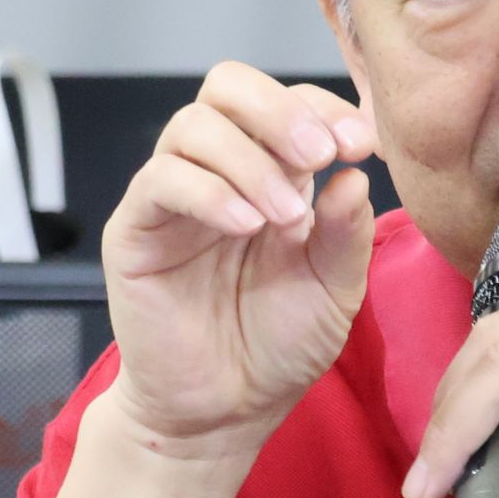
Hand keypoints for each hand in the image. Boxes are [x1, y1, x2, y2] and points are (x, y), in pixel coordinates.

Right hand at [99, 62, 377, 455]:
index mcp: (273, 173)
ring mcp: (175, 197)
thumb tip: (353, 173)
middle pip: (229, 86)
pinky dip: (208, 192)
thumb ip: (347, 233)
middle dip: (281, 110)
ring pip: (194, 125)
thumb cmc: (278, 346)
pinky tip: (245, 226)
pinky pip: (160, 180)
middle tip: (319, 155)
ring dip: (250, 161)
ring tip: (285, 219)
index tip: (362, 143)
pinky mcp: (137, 230)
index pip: (288, 102)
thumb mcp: (336, 289)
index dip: (324, 108)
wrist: (227, 411)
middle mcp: (221, 172)